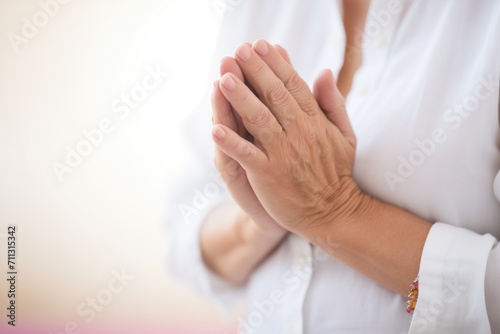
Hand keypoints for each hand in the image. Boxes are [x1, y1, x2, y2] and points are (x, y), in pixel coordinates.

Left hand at [212, 40, 365, 234]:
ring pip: (259, 121)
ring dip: (240, 100)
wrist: (334, 213)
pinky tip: (215, 129)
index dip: (276, 64)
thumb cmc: (335, 172)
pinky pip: (248, 156)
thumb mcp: (345, 134)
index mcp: (315, 121)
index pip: (294, 84)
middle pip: (274, 96)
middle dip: (255, 71)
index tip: (261, 45)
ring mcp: (283, 154)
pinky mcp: (269, 175)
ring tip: (223, 80)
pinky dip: (232, 143)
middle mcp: (299, 133)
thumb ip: (333, 102)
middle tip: (239, 51)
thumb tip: (325, 70)